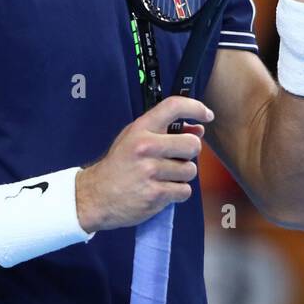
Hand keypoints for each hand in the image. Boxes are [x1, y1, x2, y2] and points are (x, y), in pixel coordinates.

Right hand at [75, 96, 212, 232]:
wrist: (96, 196)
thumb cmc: (119, 166)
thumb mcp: (134, 139)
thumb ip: (165, 132)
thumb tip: (198, 129)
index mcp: (140, 129)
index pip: (174, 106)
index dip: (196, 107)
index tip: (207, 115)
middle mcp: (146, 148)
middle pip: (192, 144)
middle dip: (190, 152)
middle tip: (177, 157)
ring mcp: (151, 172)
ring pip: (190, 170)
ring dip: (182, 175)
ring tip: (164, 176)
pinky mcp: (155, 195)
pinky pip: (184, 191)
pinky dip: (177, 192)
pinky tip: (162, 190)